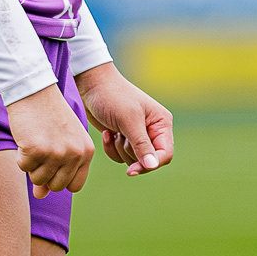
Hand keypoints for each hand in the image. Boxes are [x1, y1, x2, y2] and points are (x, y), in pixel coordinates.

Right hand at [6, 85, 94, 198]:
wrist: (35, 91)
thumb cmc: (49, 116)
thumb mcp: (61, 141)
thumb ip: (56, 169)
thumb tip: (40, 195)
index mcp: (86, 151)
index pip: (75, 186)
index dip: (60, 180)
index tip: (52, 165)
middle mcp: (74, 154)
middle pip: (56, 186)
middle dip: (44, 174)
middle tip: (40, 152)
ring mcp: (56, 153)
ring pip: (38, 179)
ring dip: (31, 165)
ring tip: (34, 142)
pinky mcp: (36, 149)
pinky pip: (24, 167)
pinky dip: (20, 156)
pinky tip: (25, 138)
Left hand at [75, 63, 173, 178]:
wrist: (91, 85)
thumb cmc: (112, 97)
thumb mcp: (128, 120)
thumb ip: (141, 145)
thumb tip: (152, 166)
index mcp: (161, 123)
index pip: (165, 154)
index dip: (151, 164)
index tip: (132, 170)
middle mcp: (152, 130)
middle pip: (148, 160)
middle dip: (130, 152)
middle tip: (120, 134)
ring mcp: (137, 135)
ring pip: (133, 159)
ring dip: (119, 149)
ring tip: (114, 130)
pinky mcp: (123, 138)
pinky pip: (120, 156)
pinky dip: (111, 148)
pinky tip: (106, 133)